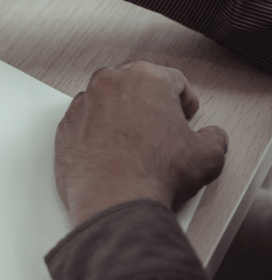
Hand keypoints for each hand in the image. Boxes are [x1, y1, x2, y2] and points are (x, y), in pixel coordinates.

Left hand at [55, 62, 228, 226]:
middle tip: (161, 129)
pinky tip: (112, 153)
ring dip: (122, 116)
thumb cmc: (155, 175)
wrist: (114, 202)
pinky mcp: (65, 124)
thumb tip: (212, 137)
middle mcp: (110, 82)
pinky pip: (86, 121)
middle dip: (151, 104)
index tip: (184, 115)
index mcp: (146, 78)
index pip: (174, 80)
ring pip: (109, 101)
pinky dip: (98, 131)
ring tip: (136, 144)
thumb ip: (214, 137)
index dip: (185, 102)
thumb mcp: (208, 155)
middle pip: (137, 85)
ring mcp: (83, 103)